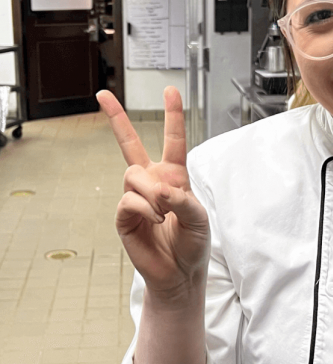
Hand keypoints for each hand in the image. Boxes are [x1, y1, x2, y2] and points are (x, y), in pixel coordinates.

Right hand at [97, 87, 209, 297]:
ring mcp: (136, 198)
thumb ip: (184, 200)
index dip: (173, 116)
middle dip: (117, 118)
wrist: (180, 272)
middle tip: (102, 94)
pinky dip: (145, 209)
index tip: (171, 90)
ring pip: (133, 175)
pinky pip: (129, 200)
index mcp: (175, 177)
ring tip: (164, 214)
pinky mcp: (124, 216)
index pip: (173, 141)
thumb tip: (160, 190)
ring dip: (152, 193)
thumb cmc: (192, 243)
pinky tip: (155, 220)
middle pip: (131, 144)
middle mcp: (153, 182)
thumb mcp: (199, 218)